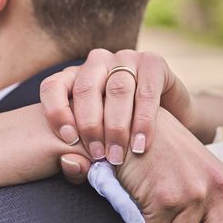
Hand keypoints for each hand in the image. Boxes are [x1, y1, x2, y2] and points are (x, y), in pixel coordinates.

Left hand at [39, 48, 192, 181]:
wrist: (168, 121)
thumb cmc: (120, 135)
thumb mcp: (96, 143)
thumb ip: (79, 157)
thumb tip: (69, 164)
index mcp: (74, 77)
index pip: (54, 86)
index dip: (57, 112)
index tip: (69, 140)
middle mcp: (96, 63)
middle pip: (86, 88)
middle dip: (90, 125)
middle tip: (97, 155)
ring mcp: (125, 59)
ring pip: (116, 89)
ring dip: (116, 126)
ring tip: (117, 156)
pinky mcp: (153, 62)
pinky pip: (146, 92)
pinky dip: (143, 121)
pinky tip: (140, 145)